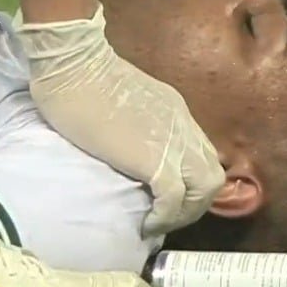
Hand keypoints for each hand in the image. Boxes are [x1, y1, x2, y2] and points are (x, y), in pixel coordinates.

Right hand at [16, 4, 225, 236]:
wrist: (73, 63)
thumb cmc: (81, 74)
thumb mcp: (122, 97)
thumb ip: (134, 118)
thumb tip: (123, 140)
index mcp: (175, 111)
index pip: (201, 154)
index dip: (190, 182)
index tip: (167, 198)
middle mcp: (182, 127)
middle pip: (213, 175)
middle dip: (194, 204)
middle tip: (166, 217)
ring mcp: (172, 141)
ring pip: (204, 189)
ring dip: (184, 213)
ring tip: (158, 222)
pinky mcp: (154, 159)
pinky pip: (174, 198)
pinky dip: (165, 217)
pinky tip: (146, 223)